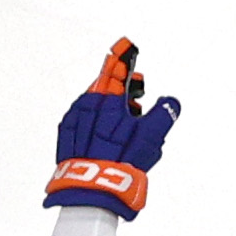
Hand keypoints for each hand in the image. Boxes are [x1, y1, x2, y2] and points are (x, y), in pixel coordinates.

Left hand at [49, 37, 177, 213]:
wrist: (91, 190)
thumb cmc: (122, 160)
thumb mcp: (153, 133)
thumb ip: (165, 112)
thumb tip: (169, 100)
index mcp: (106, 99)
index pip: (114, 68)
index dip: (123, 55)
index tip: (126, 44)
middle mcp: (85, 106)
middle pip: (106, 86)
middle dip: (124, 85)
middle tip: (139, 90)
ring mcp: (73, 121)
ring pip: (95, 104)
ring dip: (113, 106)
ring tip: (129, 119)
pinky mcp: (66, 138)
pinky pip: (84, 120)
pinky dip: (98, 120)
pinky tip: (110, 134)